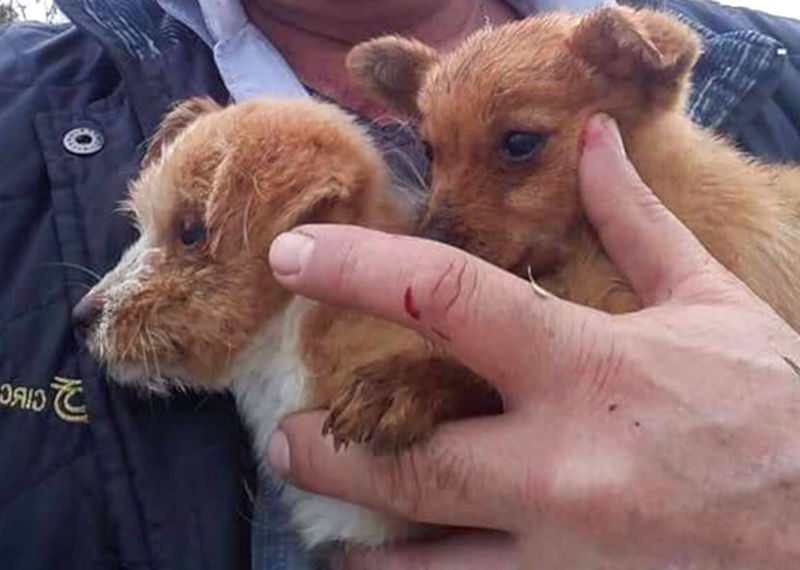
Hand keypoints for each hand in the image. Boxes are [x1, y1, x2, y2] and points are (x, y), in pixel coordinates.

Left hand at [266, 114, 799, 568]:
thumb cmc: (771, 413)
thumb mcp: (708, 306)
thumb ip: (636, 223)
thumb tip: (596, 143)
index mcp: (587, 369)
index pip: (446, 299)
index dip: (357, 269)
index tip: (294, 261)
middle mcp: (562, 467)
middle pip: (405, 459)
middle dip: (327, 453)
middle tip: (290, 440)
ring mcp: (565, 555)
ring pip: (422, 564)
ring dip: (358, 546)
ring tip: (324, 528)